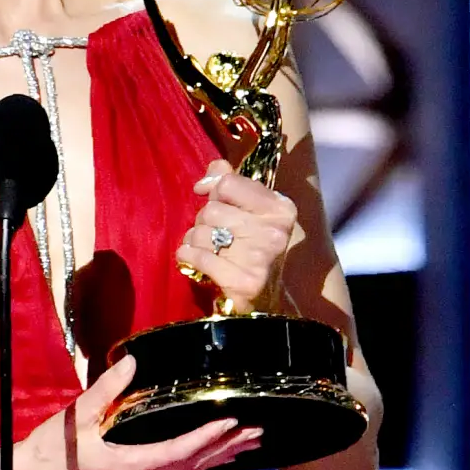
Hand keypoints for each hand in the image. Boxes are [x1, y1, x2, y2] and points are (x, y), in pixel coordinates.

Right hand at [14, 355, 262, 469]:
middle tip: (256, 432)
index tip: (230, 423)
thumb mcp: (79, 413)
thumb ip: (108, 388)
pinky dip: (200, 462)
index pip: (178, 452)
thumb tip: (134, 362)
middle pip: (193, 466)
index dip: (206, 438)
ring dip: (218, 456)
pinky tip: (211, 455)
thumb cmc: (55, 446)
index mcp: (129, 464)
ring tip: (246, 443)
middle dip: (226, 448)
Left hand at [176, 158, 296, 312]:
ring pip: (202, 233)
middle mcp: (274, 232)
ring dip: (196, 240)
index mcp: (280, 208)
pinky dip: (189, 256)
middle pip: (211, 210)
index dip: (213, 190)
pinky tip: (195, 260)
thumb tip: (213, 170)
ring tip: (208, 248)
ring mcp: (261, 258)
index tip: (210, 198)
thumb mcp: (251, 210)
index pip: (228, 183)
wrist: (267, 300)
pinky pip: (199, 256)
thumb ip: (231, 182)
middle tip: (214, 234)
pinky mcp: (244, 282)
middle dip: (204, 221)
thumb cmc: (253, 247)